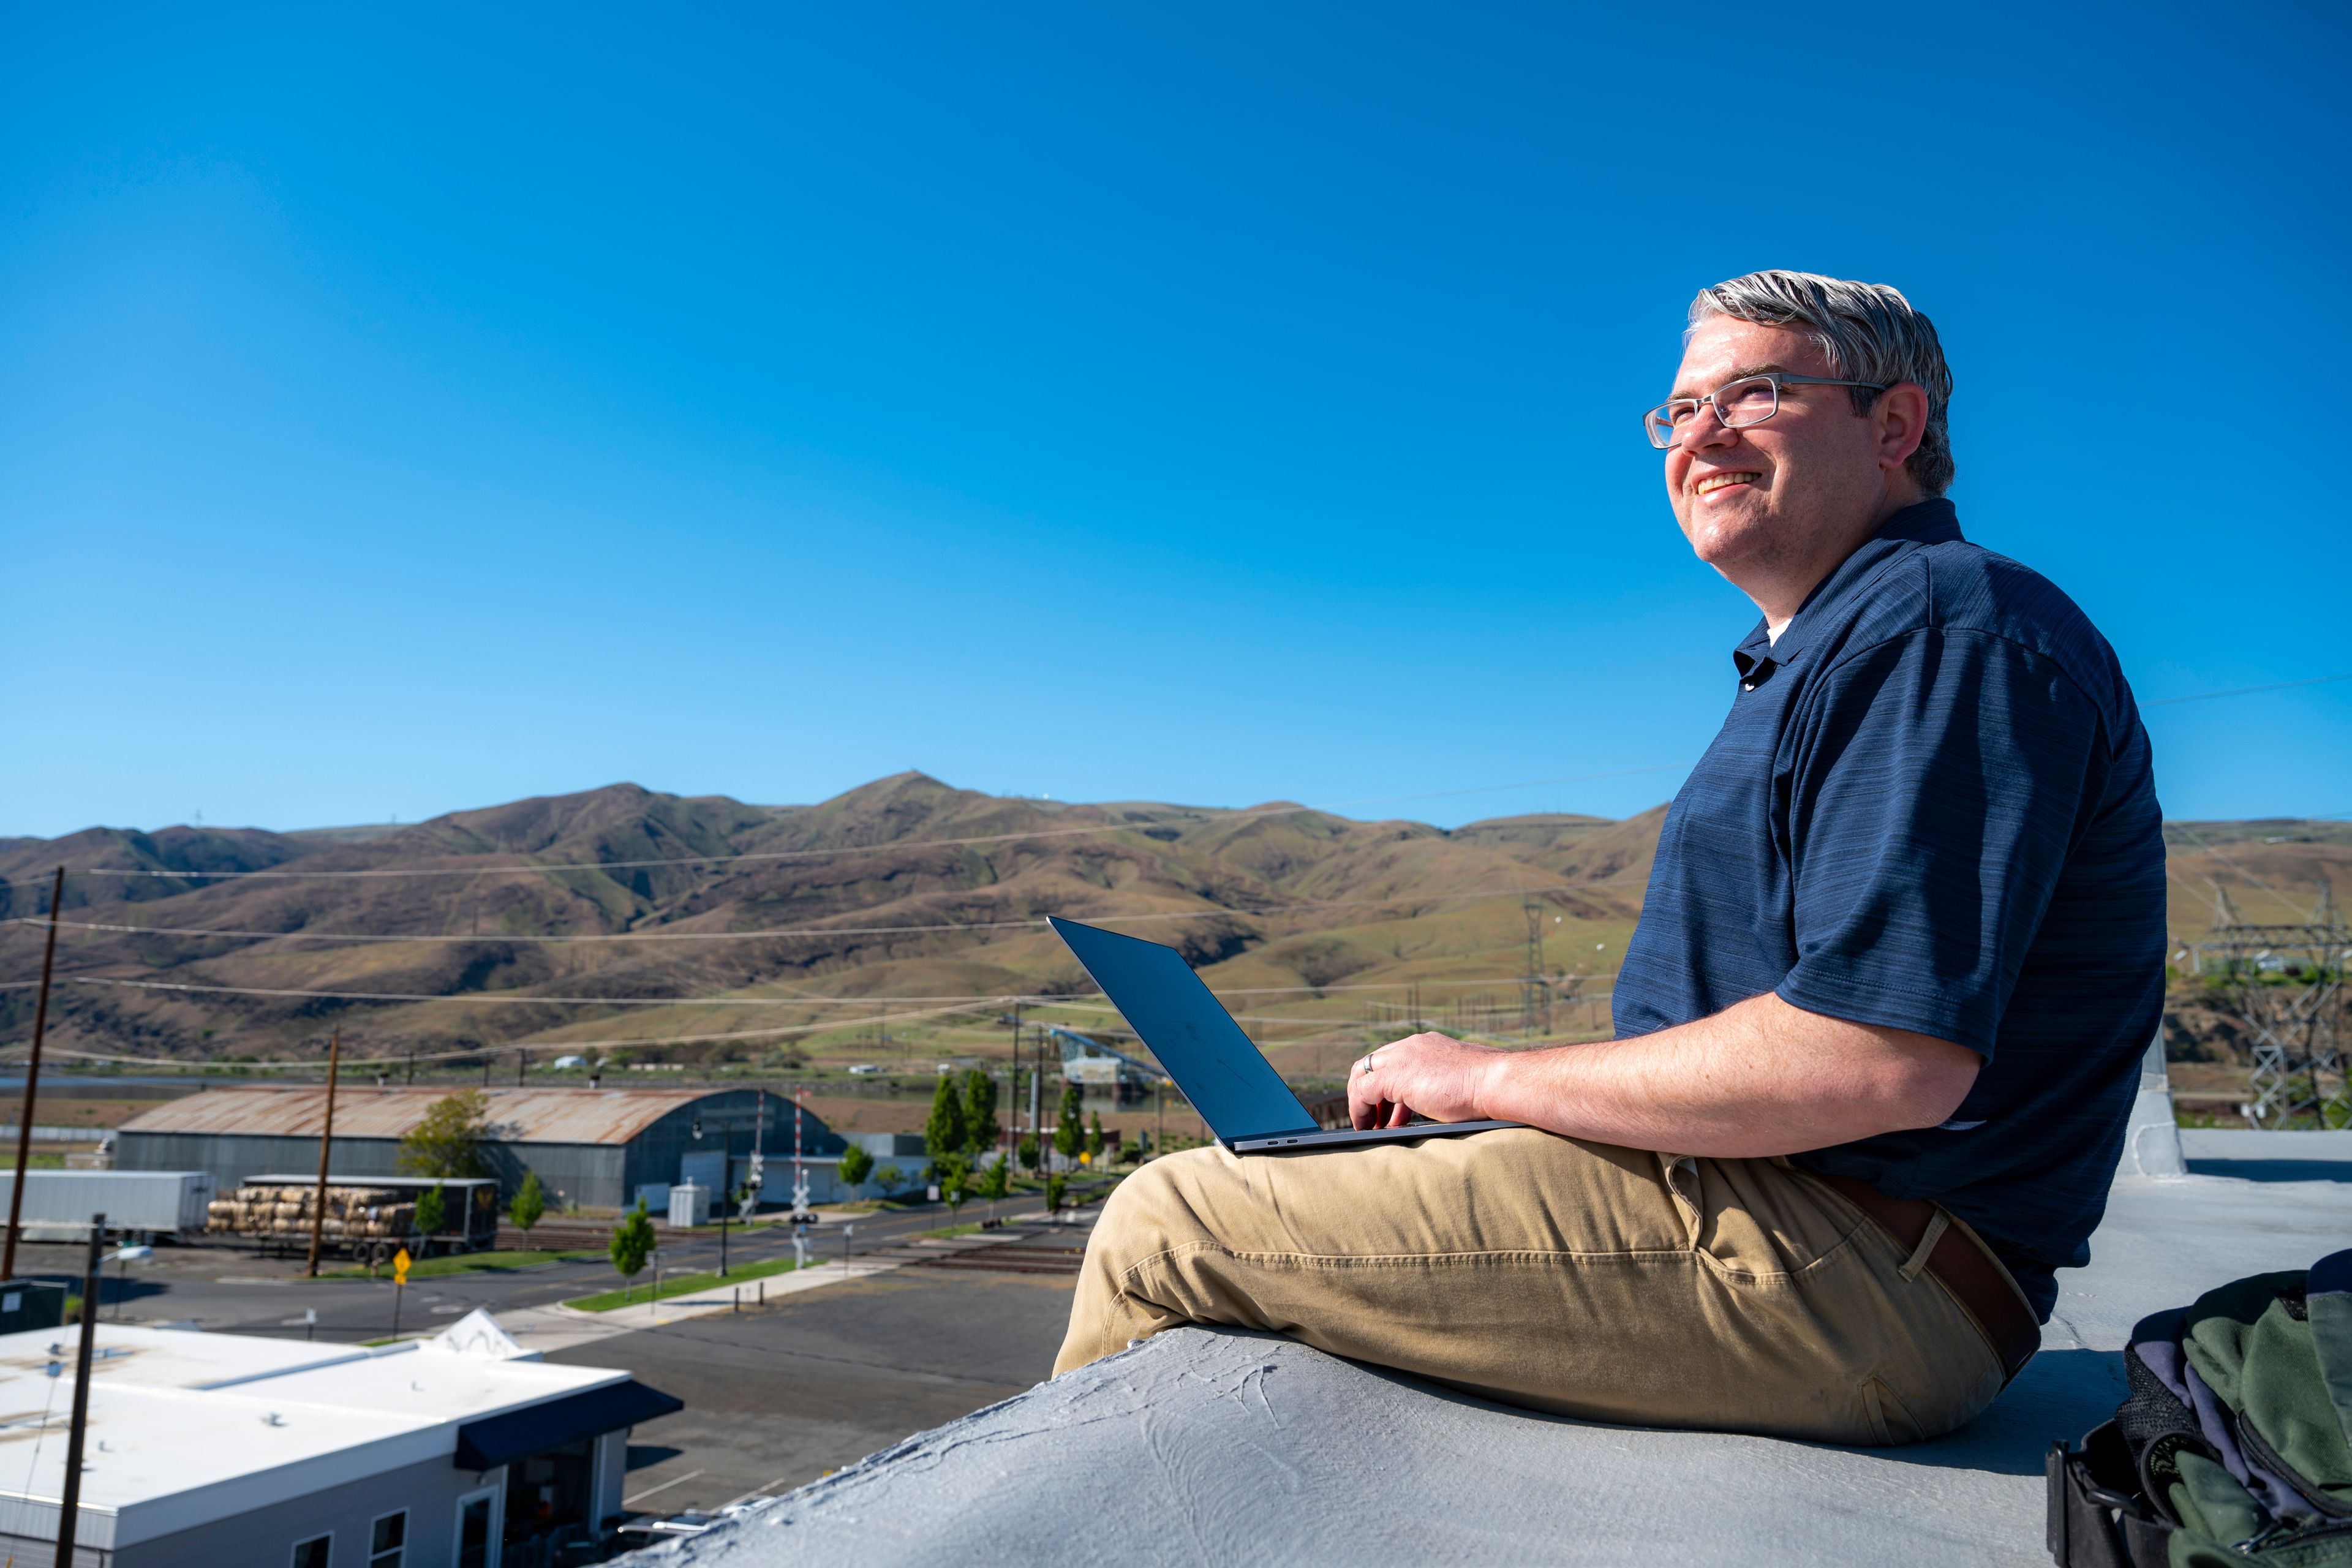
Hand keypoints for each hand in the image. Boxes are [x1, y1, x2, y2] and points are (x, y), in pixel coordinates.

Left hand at [1347, 1031, 1501, 1129]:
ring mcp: (1401, 1058)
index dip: (1387, 1086)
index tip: (1390, 1110)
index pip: (1393, 1059)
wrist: (1496, 1082)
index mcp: (1427, 1045)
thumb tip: (1439, 1103)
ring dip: (1362, 1103)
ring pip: (1361, 1075)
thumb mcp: (1459, 1081)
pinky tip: (1367, 1128)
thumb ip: (1442, 1085)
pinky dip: (1360, 1110)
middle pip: (1371, 1063)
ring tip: (1369, 1127)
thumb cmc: (1488, 1088)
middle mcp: (1410, 1046)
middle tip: (1373, 1118)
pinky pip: (1362, 1092)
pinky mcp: (1394, 1076)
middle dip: (1367, 1093)